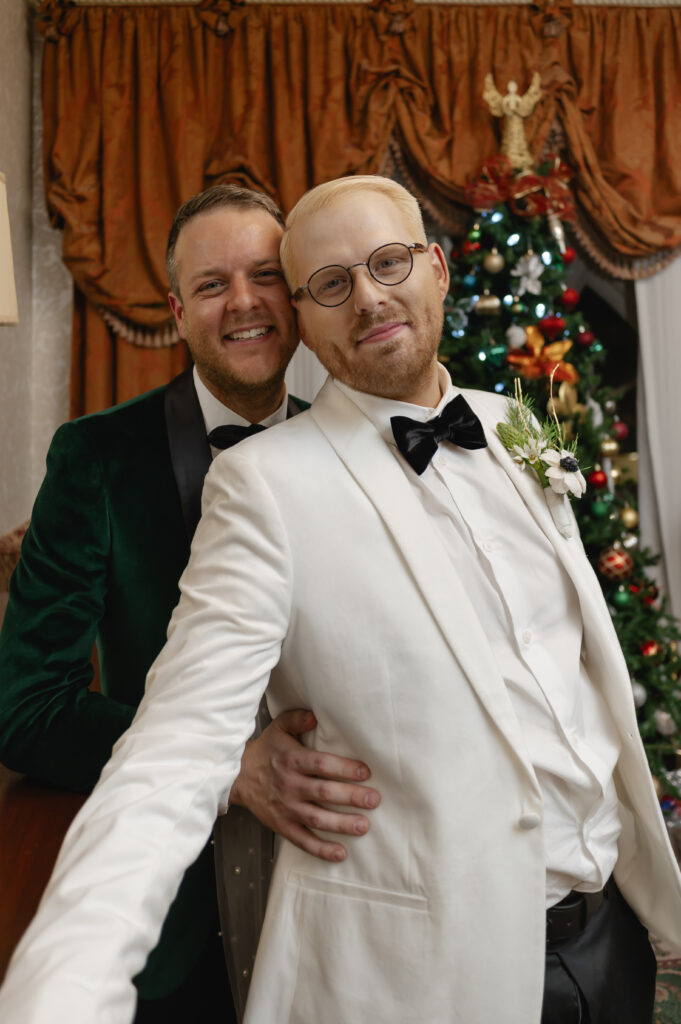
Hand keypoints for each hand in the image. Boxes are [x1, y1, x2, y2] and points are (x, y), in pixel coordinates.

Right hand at [229, 709, 379, 861]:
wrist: (238, 776)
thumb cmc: (267, 750)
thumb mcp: (279, 728)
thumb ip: (297, 719)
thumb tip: (315, 717)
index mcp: (291, 760)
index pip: (321, 764)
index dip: (344, 768)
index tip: (365, 772)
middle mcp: (289, 785)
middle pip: (323, 792)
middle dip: (350, 797)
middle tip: (374, 799)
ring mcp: (286, 808)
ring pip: (317, 818)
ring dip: (342, 824)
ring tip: (364, 826)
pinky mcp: (282, 825)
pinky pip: (303, 840)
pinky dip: (321, 849)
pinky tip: (341, 853)